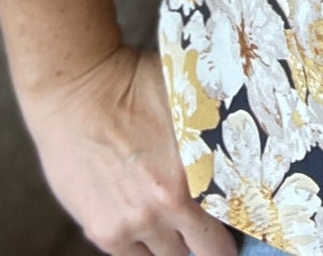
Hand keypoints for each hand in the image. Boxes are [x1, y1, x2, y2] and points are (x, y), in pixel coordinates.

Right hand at [17, 41, 236, 255]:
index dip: (236, 226)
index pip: (228, 226)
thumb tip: (247, 136)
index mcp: (194, 174)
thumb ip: (214, 130)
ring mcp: (130, 224)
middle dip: (208, 241)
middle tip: (208, 225)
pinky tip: (147, 221)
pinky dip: (143, 244)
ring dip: (174, 241)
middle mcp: (163, 208)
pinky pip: (133, 255)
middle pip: (202, 250)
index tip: (238, 221)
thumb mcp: (189, 99)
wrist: (75, 92)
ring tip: (173, 217)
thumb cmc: (134, 83)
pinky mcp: (102, 231)